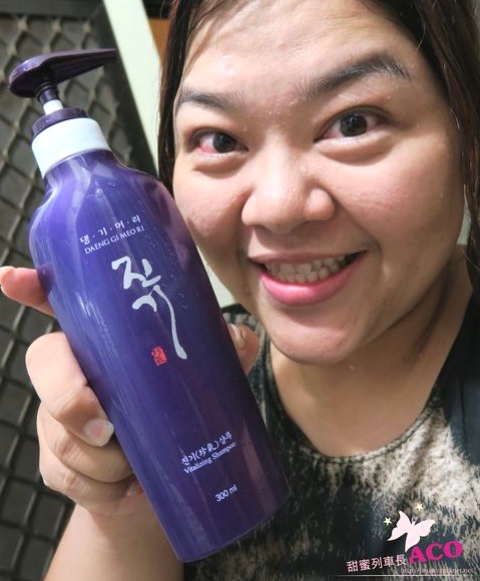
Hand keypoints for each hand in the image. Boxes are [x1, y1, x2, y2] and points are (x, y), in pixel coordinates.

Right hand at [0, 265, 259, 517]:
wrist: (163, 483)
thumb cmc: (180, 411)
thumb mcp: (207, 376)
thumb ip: (223, 350)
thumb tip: (239, 338)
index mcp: (103, 337)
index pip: (60, 303)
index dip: (32, 288)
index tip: (11, 277)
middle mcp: (72, 368)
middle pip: (44, 363)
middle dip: (70, 397)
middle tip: (108, 427)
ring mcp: (57, 415)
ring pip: (58, 431)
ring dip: (102, 458)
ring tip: (139, 468)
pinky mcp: (56, 461)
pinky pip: (65, 475)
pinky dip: (103, 489)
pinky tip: (130, 489)